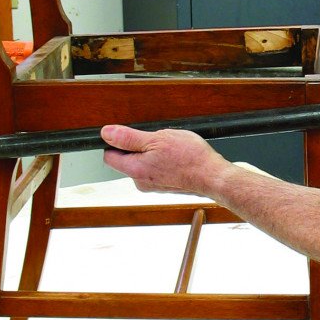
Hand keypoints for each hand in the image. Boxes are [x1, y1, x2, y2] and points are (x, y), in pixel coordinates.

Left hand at [101, 125, 225, 197]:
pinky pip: (155, 170)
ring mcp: (153, 185)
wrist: (212, 176)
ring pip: (142, 164)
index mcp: (135, 170)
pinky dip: (161, 161)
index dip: (116, 143)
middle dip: (136, 147)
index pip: (110, 157)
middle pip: (126, 161)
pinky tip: (174, 157)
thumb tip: (107, 133)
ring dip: (151, 154)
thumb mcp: (158, 139)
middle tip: (155, 140)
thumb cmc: (191, 158)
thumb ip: (128, 137)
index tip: (129, 135)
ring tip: (168, 148)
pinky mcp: (164, 186)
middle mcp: (140, 181)